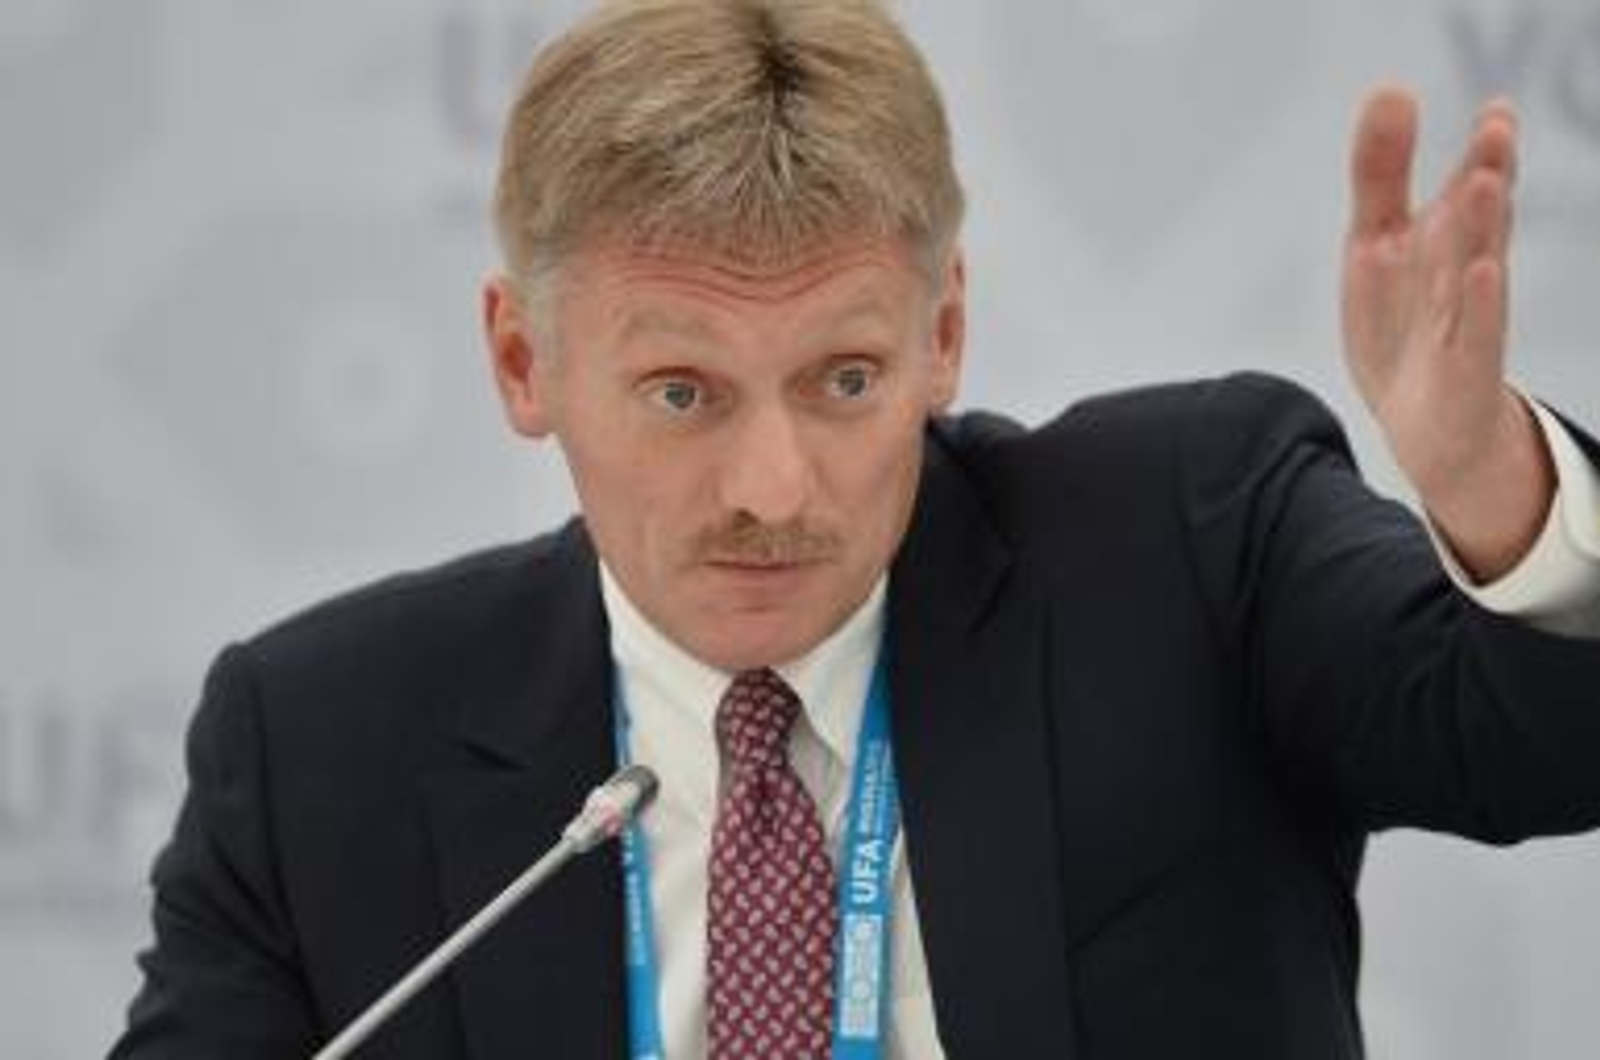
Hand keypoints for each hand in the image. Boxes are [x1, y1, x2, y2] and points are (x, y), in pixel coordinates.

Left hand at [1341, 87, 1552, 580]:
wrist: (1423, 424)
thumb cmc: (1405, 322)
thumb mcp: (1379, 240)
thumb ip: (1382, 172)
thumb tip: (1392, 89)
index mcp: (1449, 238)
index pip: (1470, 188)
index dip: (1482, 151)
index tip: (1494, 110)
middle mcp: (1464, 272)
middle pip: (1477, 218)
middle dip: (1487, 173)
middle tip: (1496, 129)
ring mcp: (1467, 319)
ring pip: (1477, 267)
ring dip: (1483, 226)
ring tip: (1488, 181)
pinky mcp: (1464, 367)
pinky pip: (1476, 333)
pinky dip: (1478, 304)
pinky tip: (1481, 271)